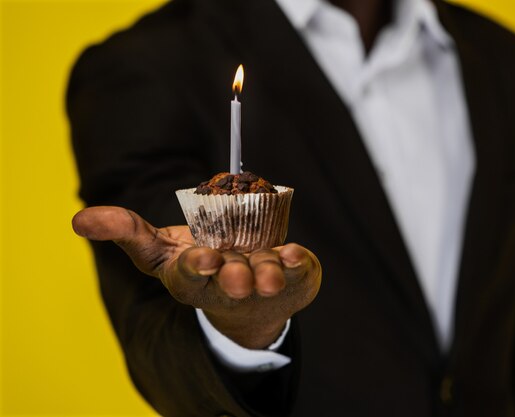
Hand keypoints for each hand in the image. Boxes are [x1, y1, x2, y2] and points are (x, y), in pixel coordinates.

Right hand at [72, 206, 321, 348]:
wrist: (251, 293)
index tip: (203, 259)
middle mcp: (227, 286)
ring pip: (265, 280)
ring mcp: (262, 285)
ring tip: (271, 273)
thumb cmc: (202, 261)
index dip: (194, 268)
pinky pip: (298, 271)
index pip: (189, 276)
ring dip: (268, 274)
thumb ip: (127, 231)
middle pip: (228, 284)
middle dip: (232, 278)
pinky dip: (298, 263)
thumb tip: (79, 219)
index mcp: (193, 278)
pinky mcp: (293, 279)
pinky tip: (296, 255)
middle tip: (238, 275)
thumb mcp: (161, 248)